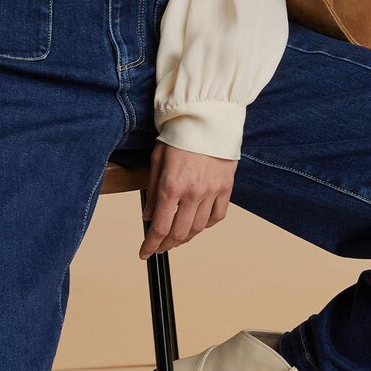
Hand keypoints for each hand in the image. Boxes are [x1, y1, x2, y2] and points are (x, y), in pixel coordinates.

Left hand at [138, 140, 236, 259]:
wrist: (208, 118)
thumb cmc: (180, 134)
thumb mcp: (157, 159)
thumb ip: (153, 191)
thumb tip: (149, 216)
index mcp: (172, 186)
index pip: (160, 227)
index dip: (150, 245)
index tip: (144, 253)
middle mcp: (193, 193)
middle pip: (179, 234)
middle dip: (166, 245)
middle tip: (159, 246)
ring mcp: (212, 192)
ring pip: (198, 228)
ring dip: (185, 237)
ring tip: (176, 237)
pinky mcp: (226, 188)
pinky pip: (217, 216)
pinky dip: (206, 225)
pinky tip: (198, 223)